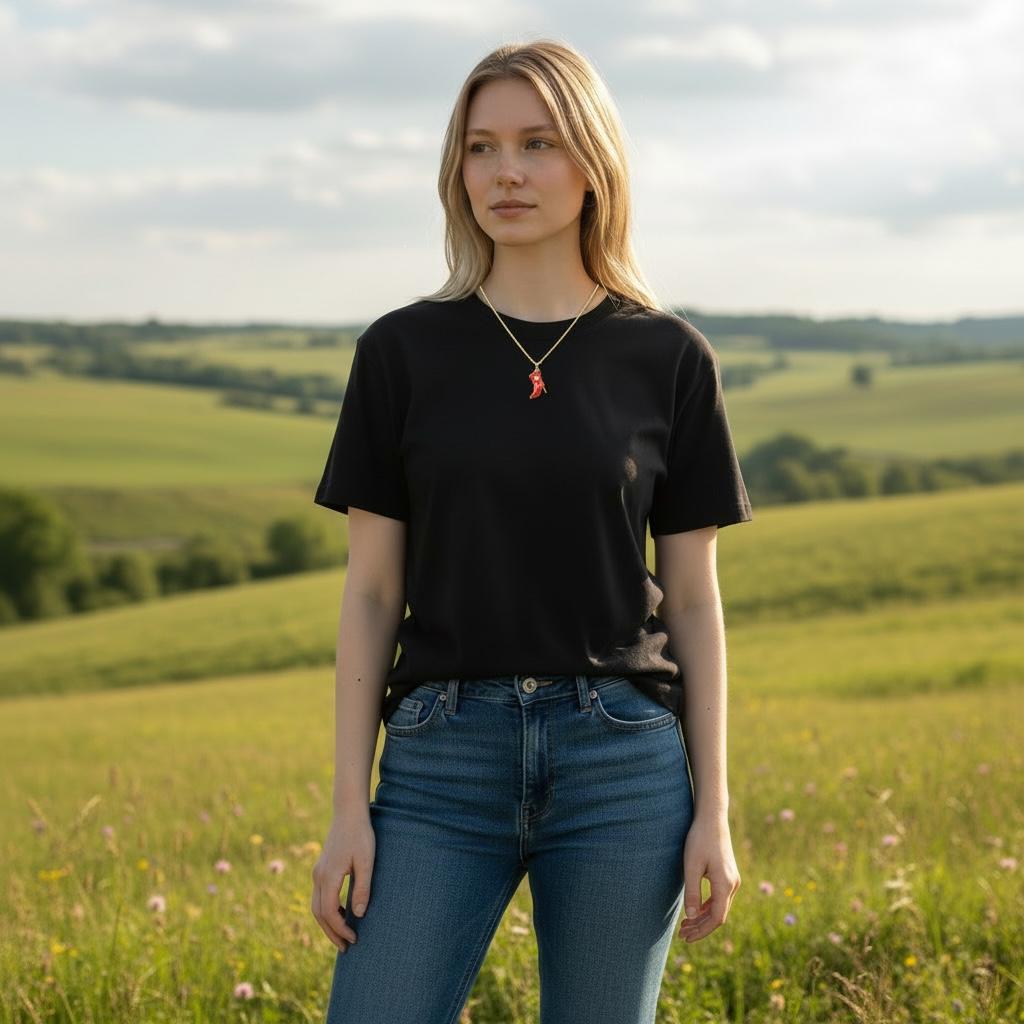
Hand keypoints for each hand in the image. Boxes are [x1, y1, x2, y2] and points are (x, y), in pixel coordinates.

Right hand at [311, 810, 375, 952]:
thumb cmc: (360, 835)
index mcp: (328, 876)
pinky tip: (340, 914)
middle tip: (347, 948)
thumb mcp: (366, 861)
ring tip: (342, 937)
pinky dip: (327, 911)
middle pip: (319, 914)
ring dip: (327, 924)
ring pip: (316, 906)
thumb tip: (359, 915)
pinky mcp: (321, 869)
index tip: (354, 939)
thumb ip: (362, 887)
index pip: (329, 913)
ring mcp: (317, 872)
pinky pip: (319, 897)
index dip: (340, 929)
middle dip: (331, 933)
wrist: (348, 813)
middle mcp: (318, 876)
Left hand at [678, 812, 740, 942]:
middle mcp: (732, 885)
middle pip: (718, 915)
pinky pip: (719, 898)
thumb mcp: (692, 866)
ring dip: (703, 918)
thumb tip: (690, 918)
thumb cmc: (699, 840)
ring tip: (685, 926)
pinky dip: (707, 907)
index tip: (686, 938)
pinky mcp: (728, 875)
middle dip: (701, 927)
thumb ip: (692, 892)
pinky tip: (694, 911)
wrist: (712, 818)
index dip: (702, 931)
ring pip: (719, 907)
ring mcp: (732, 880)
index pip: (716, 918)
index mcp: (725, 885)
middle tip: (682, 935)